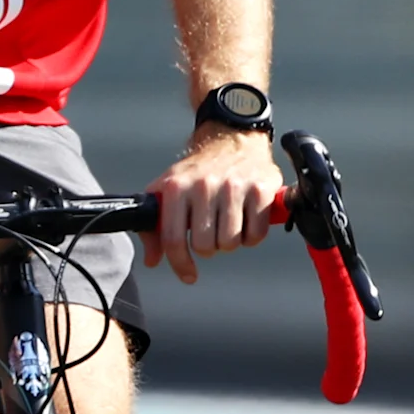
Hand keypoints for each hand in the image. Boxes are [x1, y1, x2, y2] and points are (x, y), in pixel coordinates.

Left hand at [149, 128, 282, 282]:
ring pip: (231, 243)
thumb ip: (155, 227)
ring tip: (227, 226)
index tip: (188, 274)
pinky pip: (256, 234)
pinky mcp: (261, 189)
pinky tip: (246, 222)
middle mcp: (204, 186)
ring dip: (230, 243)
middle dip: (208, 248)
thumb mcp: (166, 190)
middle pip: (205, 246)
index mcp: (176, 187)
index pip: (173, 239)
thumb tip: (152, 259)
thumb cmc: (197, 170)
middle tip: (210, 235)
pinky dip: (252, 237)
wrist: (230, 138)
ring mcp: (234, 187)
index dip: (180, 263)